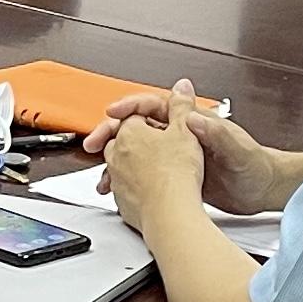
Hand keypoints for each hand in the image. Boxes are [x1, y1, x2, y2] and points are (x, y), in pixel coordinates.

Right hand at [90, 86, 274, 210]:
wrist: (263, 190)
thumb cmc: (255, 165)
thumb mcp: (236, 149)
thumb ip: (216, 133)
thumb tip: (193, 118)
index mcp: (193, 123)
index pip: (155, 106)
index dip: (131, 107)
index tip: (112, 111)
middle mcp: (182, 137)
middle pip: (138, 128)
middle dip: (112, 132)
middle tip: (93, 142)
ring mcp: (177, 156)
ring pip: (137, 152)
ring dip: (116, 160)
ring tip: (101, 174)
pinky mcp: (177, 176)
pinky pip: (145, 174)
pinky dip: (128, 180)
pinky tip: (119, 190)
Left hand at [94, 98, 204, 226]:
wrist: (170, 214)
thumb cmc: (177, 175)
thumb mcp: (186, 131)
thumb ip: (182, 106)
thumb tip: (181, 87)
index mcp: (131, 132)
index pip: (133, 116)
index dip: (147, 118)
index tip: (158, 124)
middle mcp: (117, 153)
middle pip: (120, 139)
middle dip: (135, 140)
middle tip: (152, 144)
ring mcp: (116, 178)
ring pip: (118, 164)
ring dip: (131, 163)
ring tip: (152, 168)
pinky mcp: (120, 200)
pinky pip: (123, 188)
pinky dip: (134, 186)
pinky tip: (150, 189)